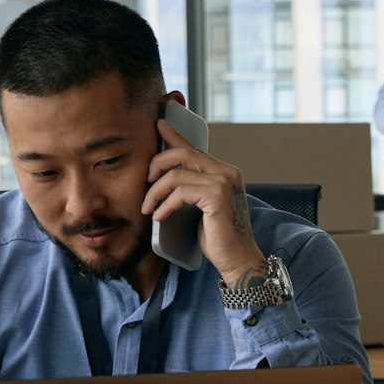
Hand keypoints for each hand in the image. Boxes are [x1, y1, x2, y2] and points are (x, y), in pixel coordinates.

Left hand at [143, 118, 266, 282]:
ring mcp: (224, 182)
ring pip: (176, 174)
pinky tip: (159, 216)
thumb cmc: (218, 236)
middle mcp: (227, 172)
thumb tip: (164, 176)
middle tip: (146, 182)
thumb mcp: (200, 206)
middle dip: (157, 164)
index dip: (174, 135)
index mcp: (225, 172)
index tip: (159, 124)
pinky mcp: (217, 196)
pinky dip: (165, 204)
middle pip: (183, 153)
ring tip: (148, 208)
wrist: (237, 258)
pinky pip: (180, 192)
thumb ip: (191, 188)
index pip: (194, 148)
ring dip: (155, 192)